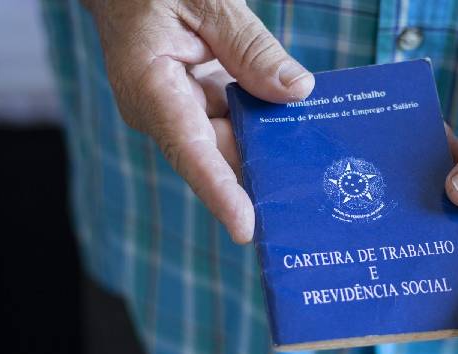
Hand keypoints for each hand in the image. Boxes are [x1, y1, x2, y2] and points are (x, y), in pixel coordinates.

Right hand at [85, 0, 314, 241]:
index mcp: (149, 85)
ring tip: (308, 158)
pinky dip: (258, 122)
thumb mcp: (209, 1)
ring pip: (227, 140)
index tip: (246, 228)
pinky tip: (290, 123)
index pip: (188, 149)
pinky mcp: (190, 104)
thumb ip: (251, 48)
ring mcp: (174, 109)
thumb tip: (296, 92)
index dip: (218, 192)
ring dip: (264, 143)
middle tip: (307, 189)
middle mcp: (159, 109)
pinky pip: (229, 122)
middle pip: (216, 152)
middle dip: (259, 169)